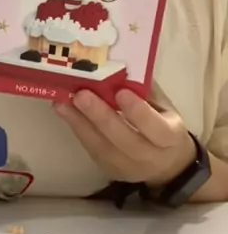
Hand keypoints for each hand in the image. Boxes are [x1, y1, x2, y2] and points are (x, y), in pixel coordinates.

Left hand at [54, 89, 196, 186]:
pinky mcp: (108, 169)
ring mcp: (126, 167)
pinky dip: (76, 128)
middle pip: (123, 139)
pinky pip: (90, 148)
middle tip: (81, 95)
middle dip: (100, 116)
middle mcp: (149, 156)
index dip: (138, 112)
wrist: (167, 167)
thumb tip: (123, 64)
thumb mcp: (164, 107)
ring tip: (62, 102)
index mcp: (170, 138)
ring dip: (79, 122)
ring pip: (101, 146)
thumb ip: (146, 91)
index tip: (121, 92)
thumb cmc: (163, 124)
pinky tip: (63, 110)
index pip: (155, 128)